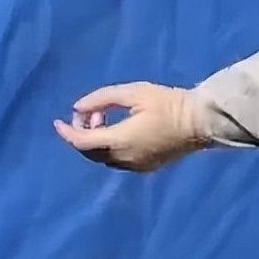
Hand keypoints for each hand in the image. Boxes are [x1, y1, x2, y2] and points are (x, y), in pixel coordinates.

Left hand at [54, 82, 208, 171]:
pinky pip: (119, 160)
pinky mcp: (147, 166)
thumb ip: (103, 99)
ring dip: (97, 142)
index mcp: (118, 141)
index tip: (57, 121)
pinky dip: (111, 148)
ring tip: (106, 120)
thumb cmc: (168, 103)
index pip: (81, 142)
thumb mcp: (135, 92)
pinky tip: (121, 132)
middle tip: (91, 114)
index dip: (66, 131)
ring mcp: (136, 166)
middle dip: (82, 134)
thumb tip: (78, 108)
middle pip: (90, 153)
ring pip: (104, 158)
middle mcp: (123, 159)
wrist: (201, 121)